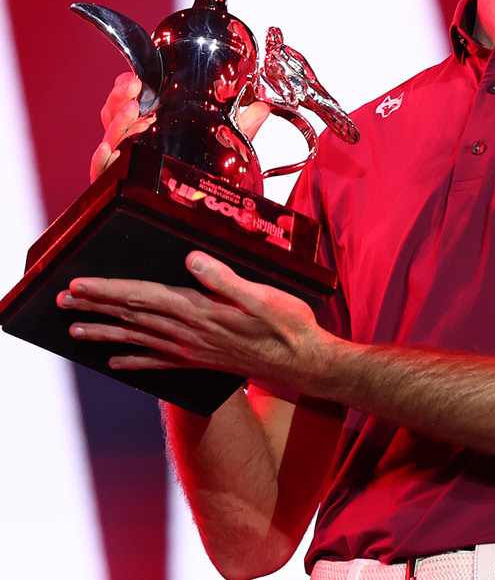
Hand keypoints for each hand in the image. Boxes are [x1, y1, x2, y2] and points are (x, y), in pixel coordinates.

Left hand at [56, 251, 329, 387]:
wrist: (304, 363)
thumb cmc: (289, 326)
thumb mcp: (264, 295)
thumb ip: (225, 278)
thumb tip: (192, 259)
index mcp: (201, 311)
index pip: (144, 297)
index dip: (109, 290)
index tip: (78, 284)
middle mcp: (190, 333)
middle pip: (133, 317)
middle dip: (95, 307)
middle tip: (62, 301)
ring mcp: (193, 350)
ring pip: (139, 339)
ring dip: (105, 332)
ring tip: (76, 328)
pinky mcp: (202, 361)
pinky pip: (159, 363)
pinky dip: (134, 362)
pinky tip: (115, 363)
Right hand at [89, 72, 269, 180]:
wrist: (194, 211)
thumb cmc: (196, 173)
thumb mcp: (218, 146)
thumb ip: (238, 126)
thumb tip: (261, 107)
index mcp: (147, 130)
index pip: (129, 104)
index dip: (125, 89)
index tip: (133, 77)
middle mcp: (131, 145)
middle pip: (113, 118)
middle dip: (120, 98)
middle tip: (133, 85)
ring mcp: (124, 165)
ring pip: (110, 140)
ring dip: (117, 123)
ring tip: (131, 110)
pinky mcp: (120, 187)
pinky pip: (103, 173)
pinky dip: (102, 160)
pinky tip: (109, 149)